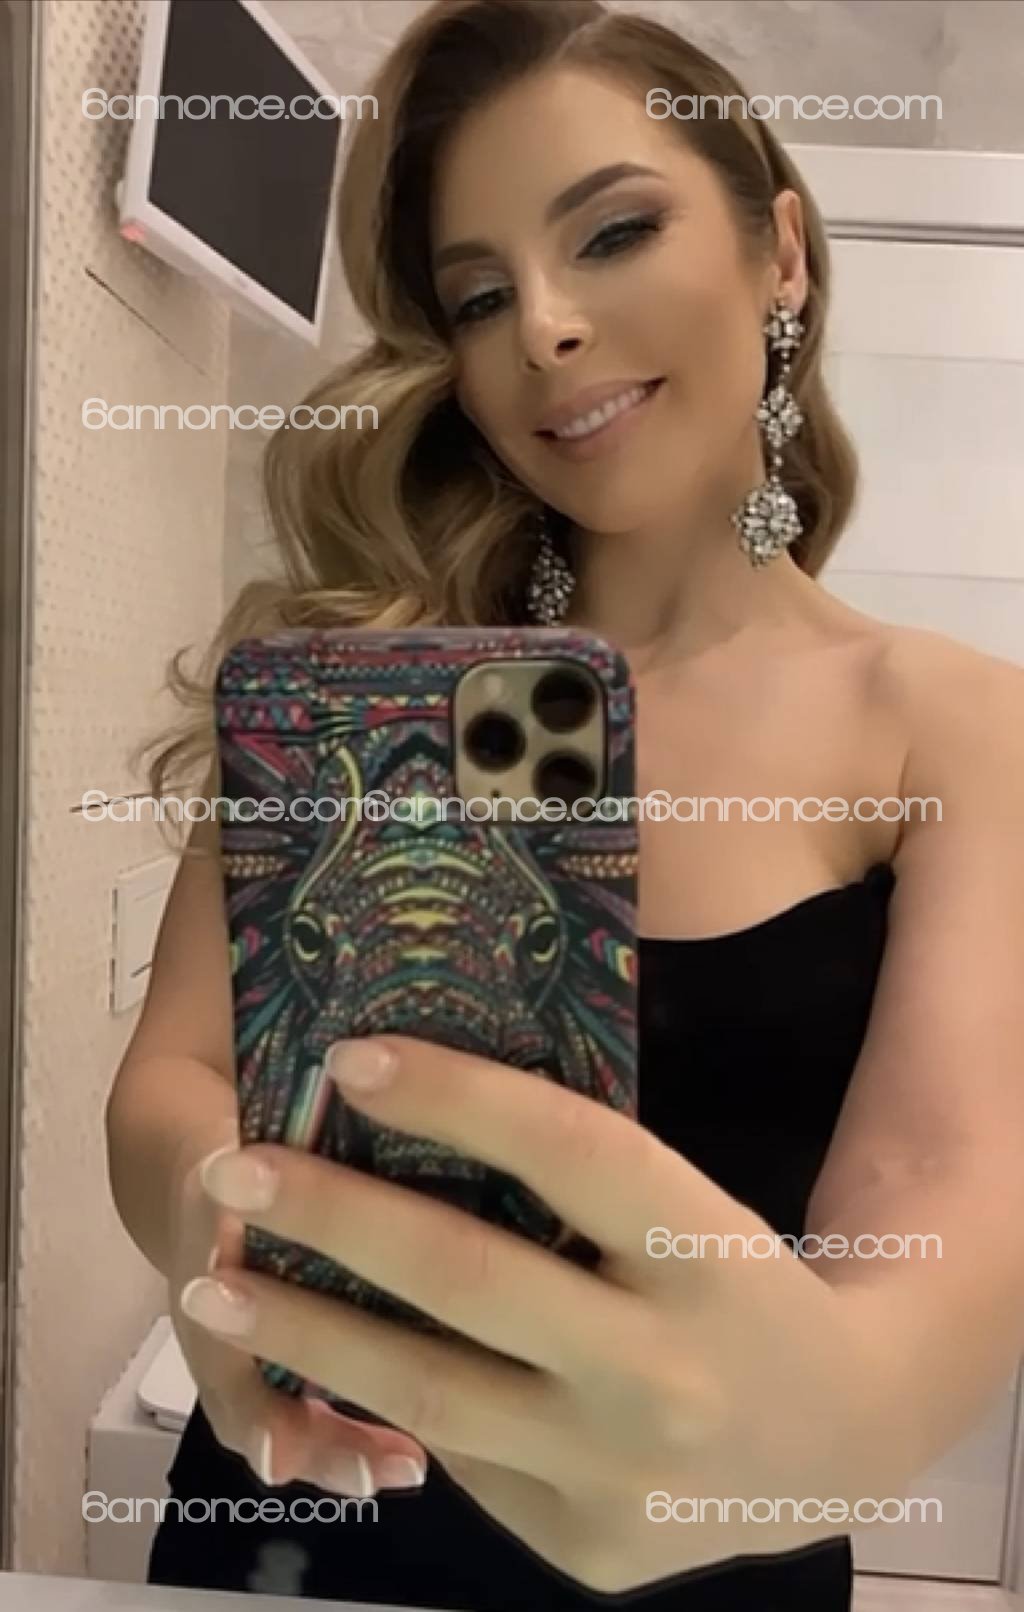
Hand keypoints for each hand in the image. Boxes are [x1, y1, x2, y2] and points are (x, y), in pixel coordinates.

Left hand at [183, 1036, 899, 1593]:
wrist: (839, 1438)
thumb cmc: (736, 1285)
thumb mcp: (690, 1211)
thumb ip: (581, 1181)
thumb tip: (413, 1114)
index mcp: (703, 1254)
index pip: (570, 1152)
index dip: (458, 1097)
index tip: (349, 1055)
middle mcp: (665, 1370)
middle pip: (470, 1277)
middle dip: (333, 1215)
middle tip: (234, 1165)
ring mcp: (620, 1475)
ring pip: (431, 1390)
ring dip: (304, 1331)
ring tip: (210, 1284)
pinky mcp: (587, 1548)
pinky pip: (464, 1461)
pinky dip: (382, 1405)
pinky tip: (318, 1363)